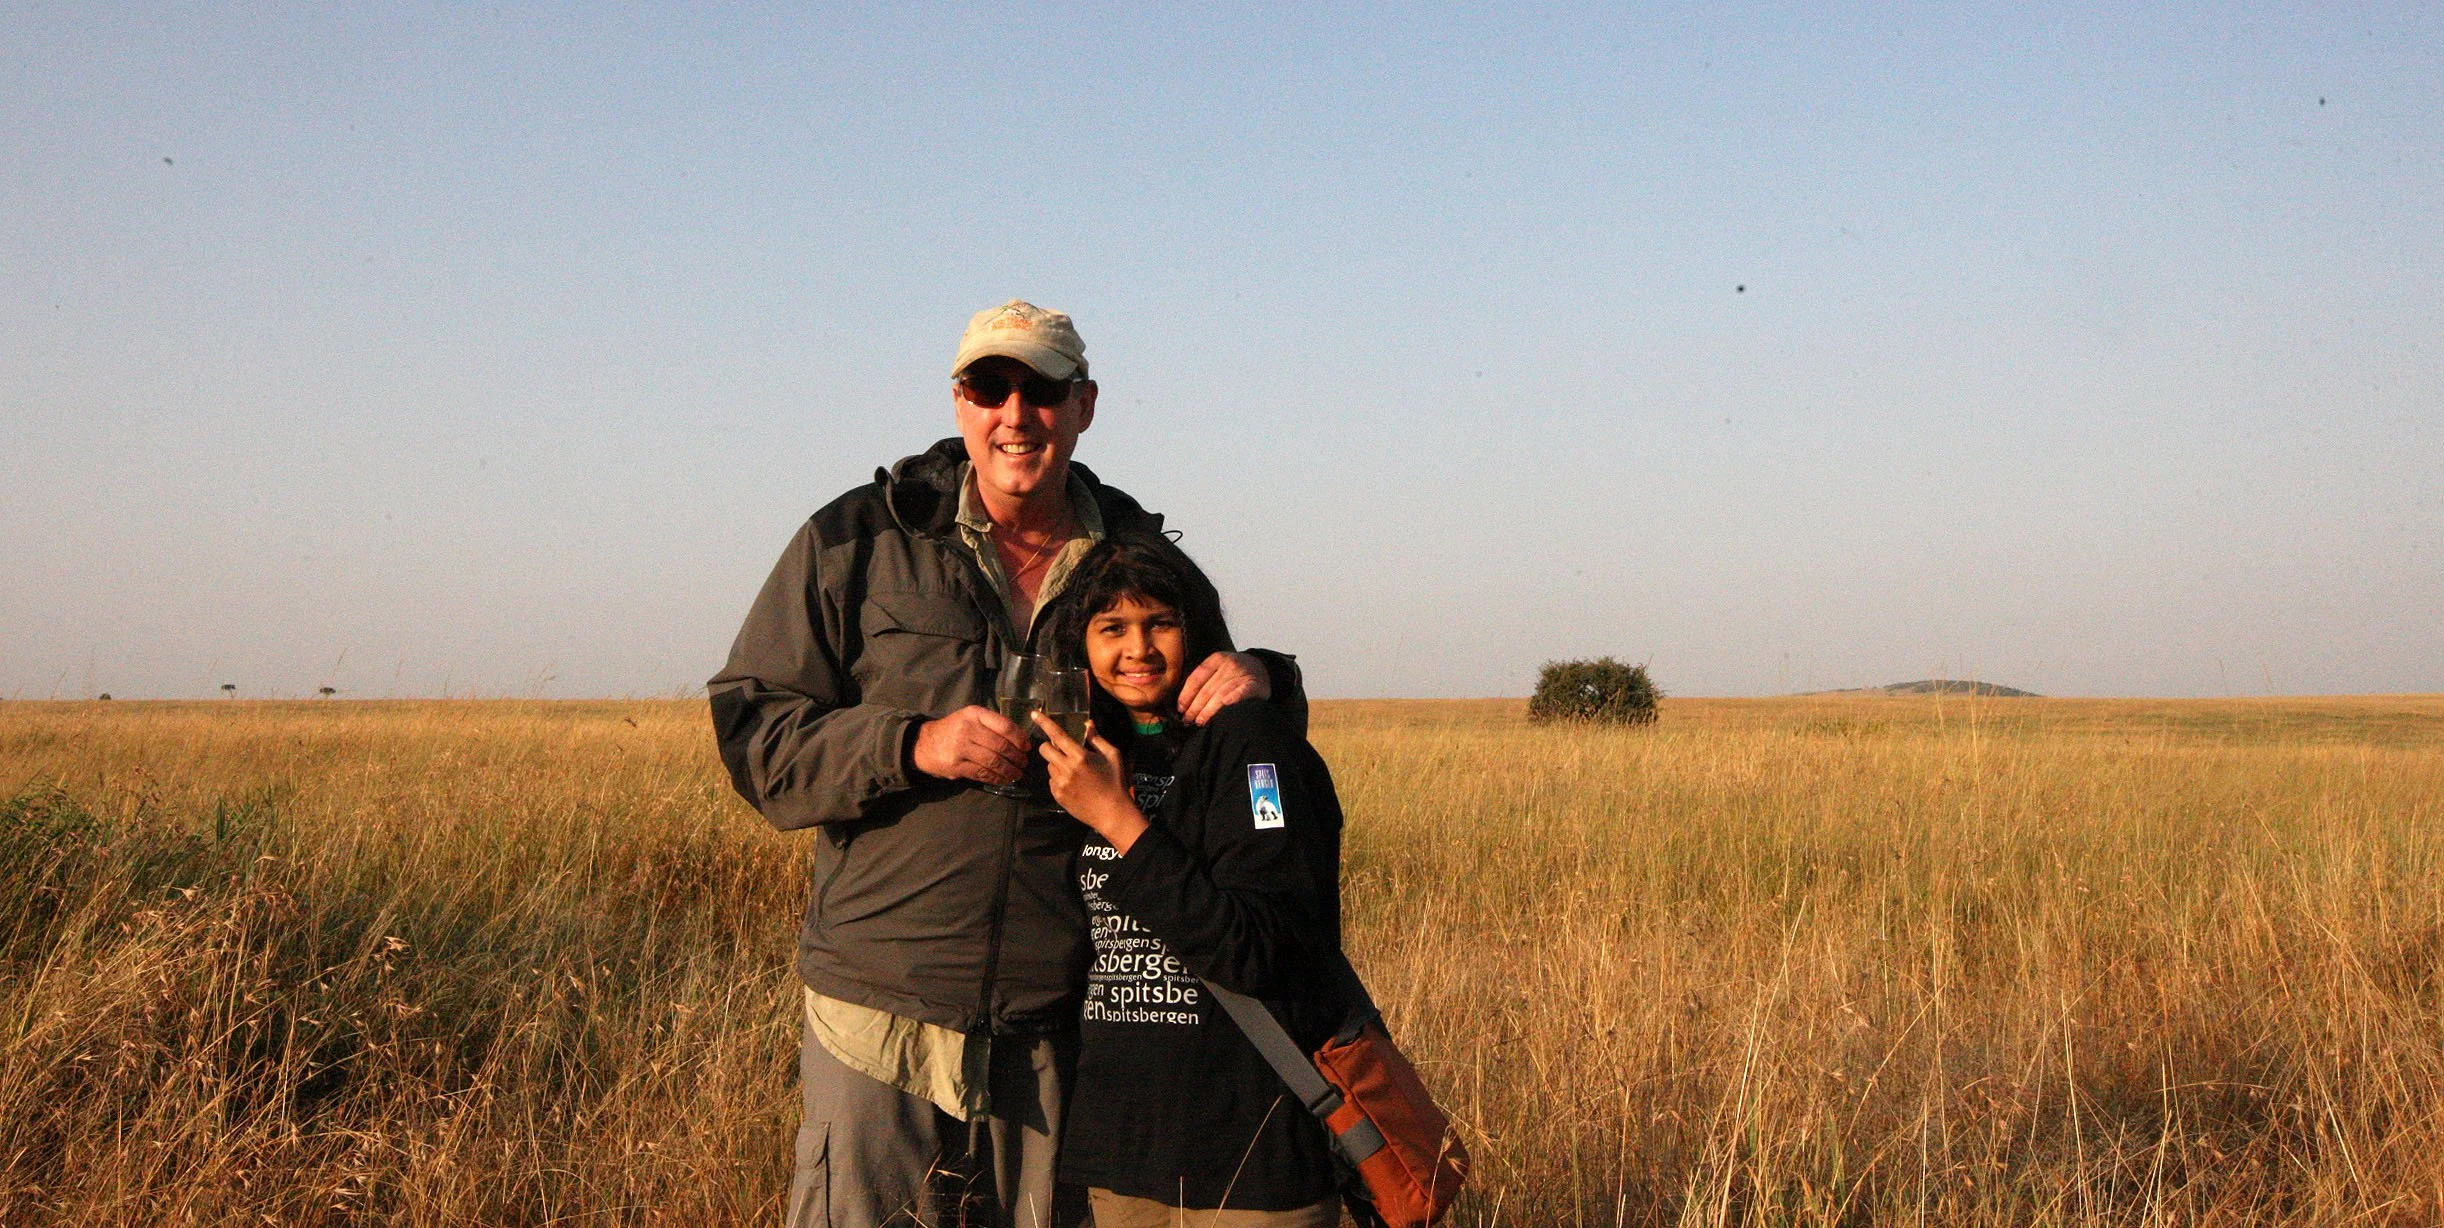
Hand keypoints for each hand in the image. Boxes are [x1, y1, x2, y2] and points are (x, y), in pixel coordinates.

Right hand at [911, 706, 1029, 785]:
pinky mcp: (956, 766)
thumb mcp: (971, 718)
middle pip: (1001, 746)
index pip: (1004, 726)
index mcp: (974, 714)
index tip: (1027, 747)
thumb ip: (992, 724)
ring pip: (993, 762)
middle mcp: (968, 729)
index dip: (1020, 738)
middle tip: (1024, 762)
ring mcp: (961, 748)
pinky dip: (996, 778)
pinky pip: (983, 774)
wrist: (924, 743)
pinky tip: (1003, 779)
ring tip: (1017, 773)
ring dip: (1009, 770)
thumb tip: (1020, 739)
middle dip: (1017, 757)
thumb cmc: (953, 729)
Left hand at [1033, 712, 1148, 852]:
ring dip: (1057, 764)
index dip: (1044, 722)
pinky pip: (1051, 781)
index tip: (1034, 713)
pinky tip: (1074, 785)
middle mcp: (1066, 769)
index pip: (1057, 734)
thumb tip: (1088, 724)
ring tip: (1074, 773)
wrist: (1112, 813)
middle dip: (1051, 746)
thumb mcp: (1113, 756)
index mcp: (1080, 756)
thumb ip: (1097, 739)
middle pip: (1044, 749)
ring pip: (1048, 766)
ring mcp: (1060, 784)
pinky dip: (1059, 779)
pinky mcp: (1057, 796)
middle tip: (1063, 751)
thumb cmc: (1116, 782)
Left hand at [1177, 651, 1269, 725]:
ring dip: (1209, 710)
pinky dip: (1234, 697)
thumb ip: (1204, 680)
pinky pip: (1242, 691)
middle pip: (1207, 689)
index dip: (1186, 695)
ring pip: (1221, 693)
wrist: (1262, 668)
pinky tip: (1226, 705)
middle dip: (1195, 707)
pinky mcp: (1254, 684)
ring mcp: (1242, 674)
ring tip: (1200, 721)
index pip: (1196, 678)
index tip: (1181, 708)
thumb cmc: (1234, 672)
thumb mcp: (1219, 668)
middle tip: (1188, 720)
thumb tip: (1183, 703)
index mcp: (1216, 659)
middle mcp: (1229, 664)